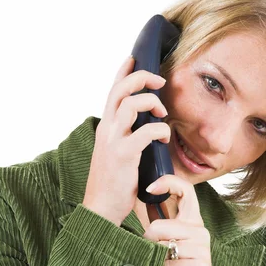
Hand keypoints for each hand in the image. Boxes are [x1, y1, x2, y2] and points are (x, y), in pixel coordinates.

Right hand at [82, 56, 169, 225]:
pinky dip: (159, 130)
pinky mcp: (123, 155)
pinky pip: (144, 132)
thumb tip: (148, 123)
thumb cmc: (115, 181)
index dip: (122, 71)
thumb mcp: (119, 151)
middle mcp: (106, 129)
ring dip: (151, 103)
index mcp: (106, 126)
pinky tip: (165, 138)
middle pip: (120, 90)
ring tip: (163, 113)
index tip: (134, 57)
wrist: (101, 208)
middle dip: (141, 78)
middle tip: (160, 81)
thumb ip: (129, 134)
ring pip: (129, 105)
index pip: (112, 91)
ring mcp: (112, 141)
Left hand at [143, 175, 226, 265]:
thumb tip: (142, 202)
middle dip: (149, 243)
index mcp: (193, 223)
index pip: (186, 190)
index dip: (167, 182)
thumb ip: (161, 226)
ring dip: (156, 264)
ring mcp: (201, 249)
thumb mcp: (169, 246)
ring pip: (160, 246)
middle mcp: (200, 231)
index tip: (148, 188)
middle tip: (155, 256)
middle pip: (160, 225)